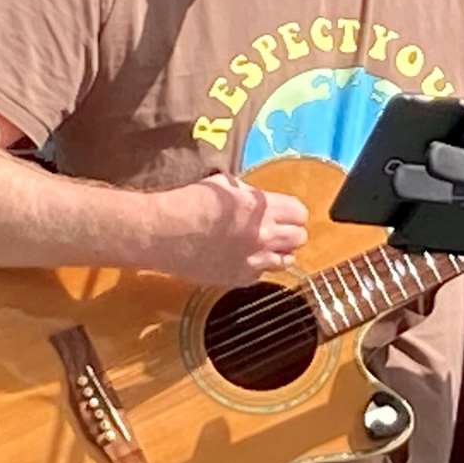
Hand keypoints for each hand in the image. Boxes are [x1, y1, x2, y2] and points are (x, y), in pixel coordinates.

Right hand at [154, 172, 308, 285]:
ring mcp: (253, 260)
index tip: (284, 212)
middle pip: (299, 238)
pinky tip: (241, 257)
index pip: (300, 213)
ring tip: (262, 245)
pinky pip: (263, 274)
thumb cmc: (189, 203)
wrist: (163, 233)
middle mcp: (263, 236)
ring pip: (287, 260)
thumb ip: (251, 194)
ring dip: (279, 251)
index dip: (292, 211)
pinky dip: (258, 266)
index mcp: (261, 208)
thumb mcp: (225, 185)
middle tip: (276, 228)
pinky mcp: (239, 278)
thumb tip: (262, 200)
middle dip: (291, 231)